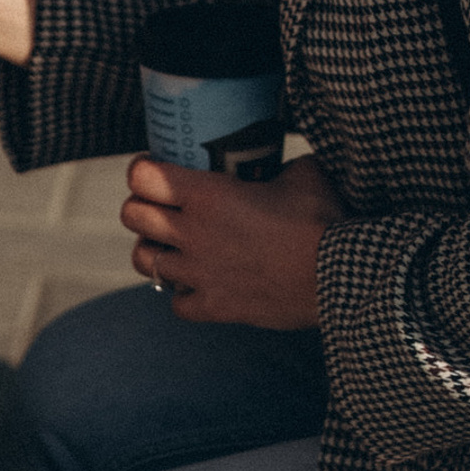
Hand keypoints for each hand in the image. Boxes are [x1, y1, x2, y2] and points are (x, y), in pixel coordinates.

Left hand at [121, 153, 348, 329]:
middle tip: (160, 202)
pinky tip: (200, 281)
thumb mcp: (302, 172)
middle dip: (141, 204)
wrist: (337, 277)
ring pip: (143, 259)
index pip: (143, 176)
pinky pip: (175, 301)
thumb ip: (279, 164)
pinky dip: (183, 291)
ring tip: (171, 241)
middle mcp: (194, 232)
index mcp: (209, 193)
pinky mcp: (214, 307)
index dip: (143, 168)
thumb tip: (280, 163)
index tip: (155, 167)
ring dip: (154, 246)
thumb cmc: (322, 219)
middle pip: (132, 214)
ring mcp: (199, 273)